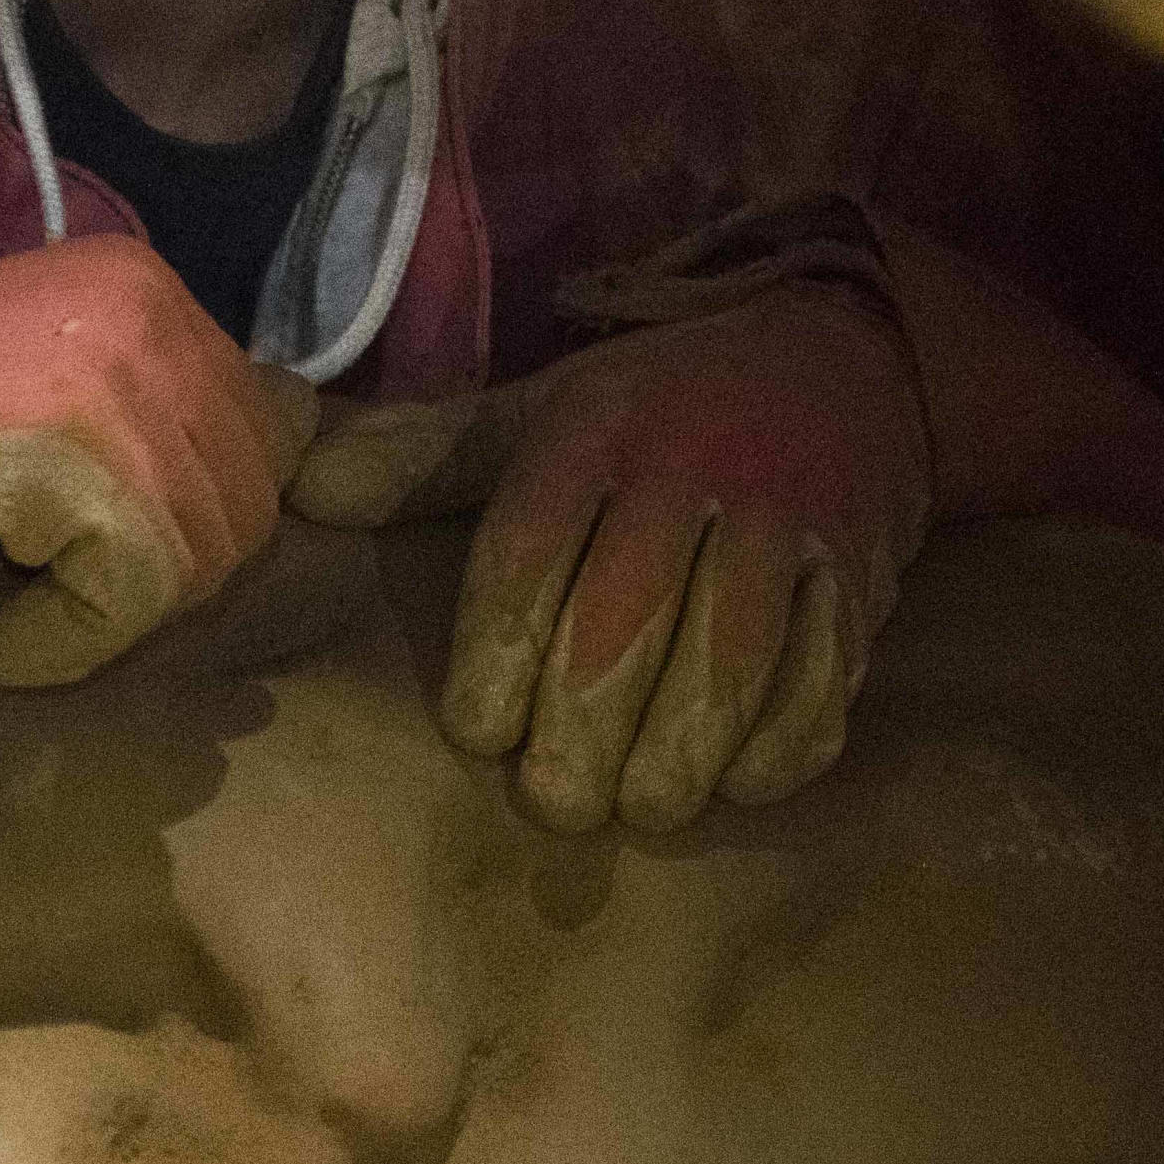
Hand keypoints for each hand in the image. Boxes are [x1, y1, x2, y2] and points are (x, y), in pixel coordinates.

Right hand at [0, 237, 318, 687]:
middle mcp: (145, 307)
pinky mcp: (81, 462)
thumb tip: (302, 480)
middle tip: (24, 576)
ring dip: (94, 613)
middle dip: (147, 577)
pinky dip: (51, 645)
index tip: (83, 545)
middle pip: (246, 507)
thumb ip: (148, 418)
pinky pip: (131, 607)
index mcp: (138, 282)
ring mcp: (117, 377)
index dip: (187, 519)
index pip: (265, 430)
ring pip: (194, 562)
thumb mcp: (33, 397)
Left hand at [291, 283, 929, 831]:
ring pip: (731, 657)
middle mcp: (689, 474)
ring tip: (640, 808)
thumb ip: (424, 459)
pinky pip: (826, 676)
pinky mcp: (861, 576)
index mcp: (593, 435)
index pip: (530, 551)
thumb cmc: (661, 407)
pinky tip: (738, 784)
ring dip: (683, 750)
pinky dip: (785, 743)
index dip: (497, 653)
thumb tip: (302, 492)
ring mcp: (785, 526)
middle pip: (625, 622)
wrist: (841, 355)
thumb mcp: (542, 411)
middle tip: (557, 802)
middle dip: (583, 729)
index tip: (478, 732)